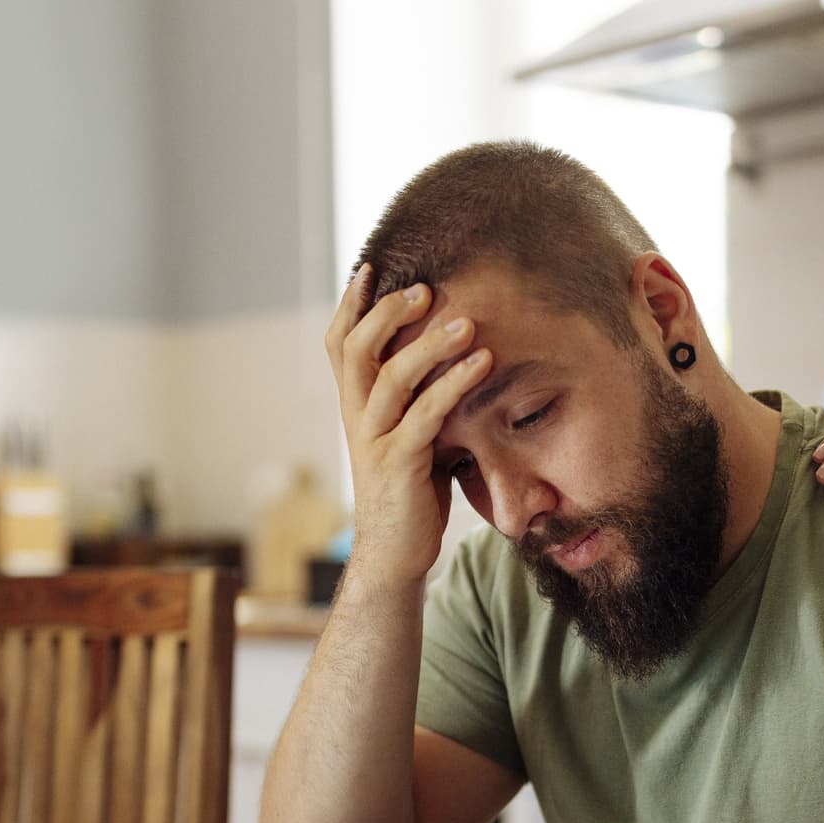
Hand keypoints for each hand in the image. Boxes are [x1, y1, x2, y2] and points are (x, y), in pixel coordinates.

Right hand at [324, 266, 494, 586]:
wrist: (395, 555)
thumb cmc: (411, 493)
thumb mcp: (411, 436)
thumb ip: (418, 399)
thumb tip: (452, 357)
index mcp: (356, 407)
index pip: (340, 344)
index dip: (351, 304)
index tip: (370, 265)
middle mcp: (357, 418)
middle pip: (357, 349)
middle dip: (388, 311)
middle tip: (426, 286)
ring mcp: (375, 442)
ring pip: (391, 377)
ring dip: (430, 344)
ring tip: (468, 322)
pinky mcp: (400, 466)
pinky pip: (424, 416)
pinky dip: (454, 385)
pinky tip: (482, 364)